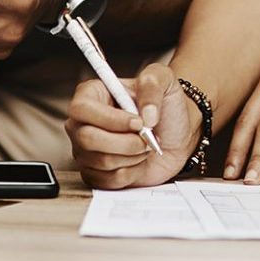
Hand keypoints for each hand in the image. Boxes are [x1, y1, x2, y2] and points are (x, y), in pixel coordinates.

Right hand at [66, 63, 198, 188]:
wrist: (177, 134)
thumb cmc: (166, 105)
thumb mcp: (164, 80)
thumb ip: (152, 84)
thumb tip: (145, 115)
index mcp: (91, 95)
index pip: (82, 109)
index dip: (110, 119)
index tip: (138, 122)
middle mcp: (82, 123)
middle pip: (87, 139)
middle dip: (125, 142)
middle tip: (147, 137)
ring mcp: (86, 150)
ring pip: (101, 161)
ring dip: (132, 156)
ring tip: (144, 145)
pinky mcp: (96, 173)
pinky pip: (108, 180)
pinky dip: (131, 172)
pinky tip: (137, 160)